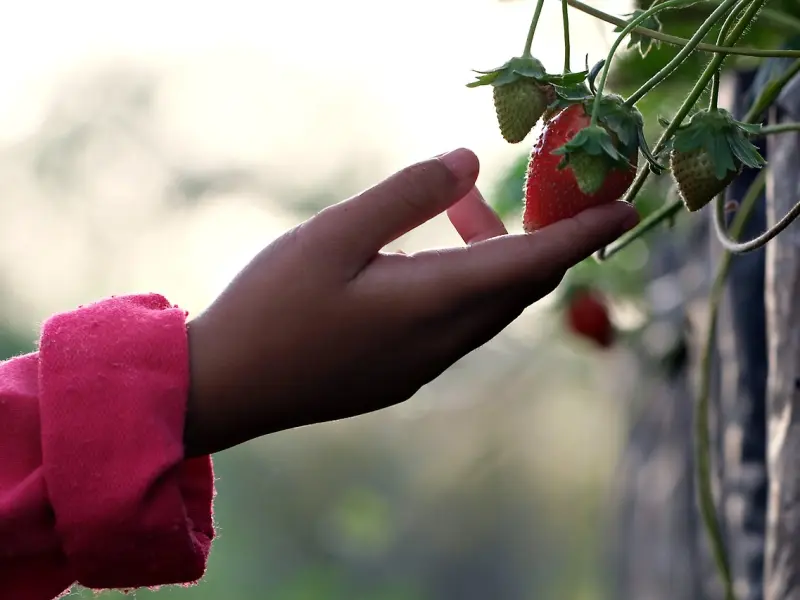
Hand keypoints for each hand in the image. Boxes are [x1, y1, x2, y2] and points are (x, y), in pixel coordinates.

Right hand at [184, 149, 637, 456]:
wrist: (228, 388)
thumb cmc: (273, 305)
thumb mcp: (333, 234)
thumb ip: (405, 195)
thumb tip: (469, 162)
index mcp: (432, 303)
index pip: (533, 264)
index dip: (583, 232)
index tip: (627, 208)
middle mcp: (441, 343)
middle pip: (518, 287)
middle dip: (533, 237)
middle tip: (512, 194)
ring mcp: (423, 367)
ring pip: (488, 307)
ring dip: (491, 260)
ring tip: (454, 214)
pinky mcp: (401, 377)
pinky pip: (459, 327)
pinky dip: (465, 287)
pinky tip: (421, 265)